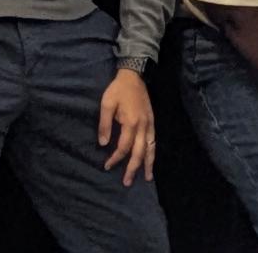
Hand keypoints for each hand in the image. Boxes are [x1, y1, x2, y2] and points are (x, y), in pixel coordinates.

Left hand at [99, 68, 154, 183]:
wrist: (134, 75)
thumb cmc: (118, 90)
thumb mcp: (106, 104)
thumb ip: (104, 124)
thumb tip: (104, 144)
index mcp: (131, 122)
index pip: (124, 147)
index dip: (115, 158)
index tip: (107, 166)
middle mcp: (143, 126)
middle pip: (139, 152)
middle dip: (133, 168)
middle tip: (127, 182)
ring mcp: (150, 124)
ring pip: (151, 148)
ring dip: (148, 163)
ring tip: (148, 177)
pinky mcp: (152, 121)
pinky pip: (154, 140)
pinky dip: (153, 152)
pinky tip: (150, 159)